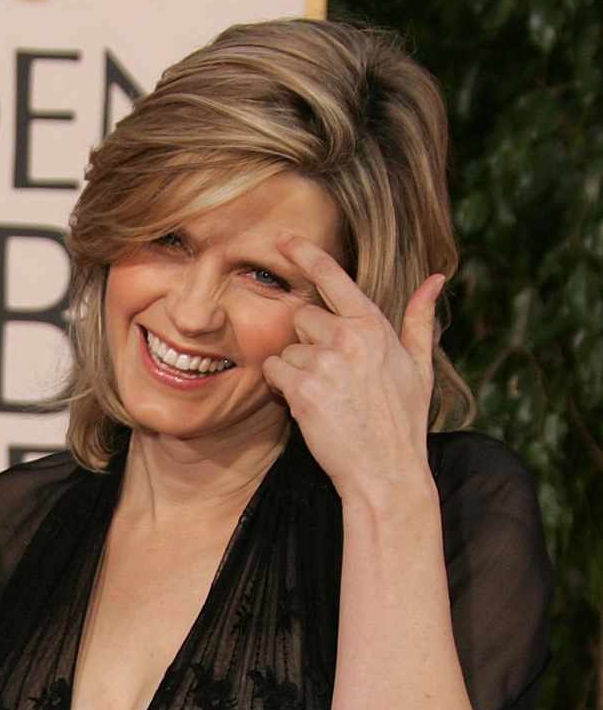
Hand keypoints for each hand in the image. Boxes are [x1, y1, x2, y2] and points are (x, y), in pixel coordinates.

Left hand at [262, 236, 443, 502]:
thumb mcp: (420, 367)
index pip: (333, 278)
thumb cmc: (403, 421)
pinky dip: (283, 388)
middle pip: (302, 317)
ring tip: (325, 397)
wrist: (385, 471)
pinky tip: (308, 406)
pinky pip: (275, 373)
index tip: (282, 238)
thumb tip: (434, 279)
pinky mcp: (303, 390)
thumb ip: (418, 320)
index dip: (305, 253)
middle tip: (330, 375)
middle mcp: (348, 337)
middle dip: (308, 342)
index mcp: (374, 326)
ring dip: (297, 370)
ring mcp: (324, 362)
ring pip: (288, 348)